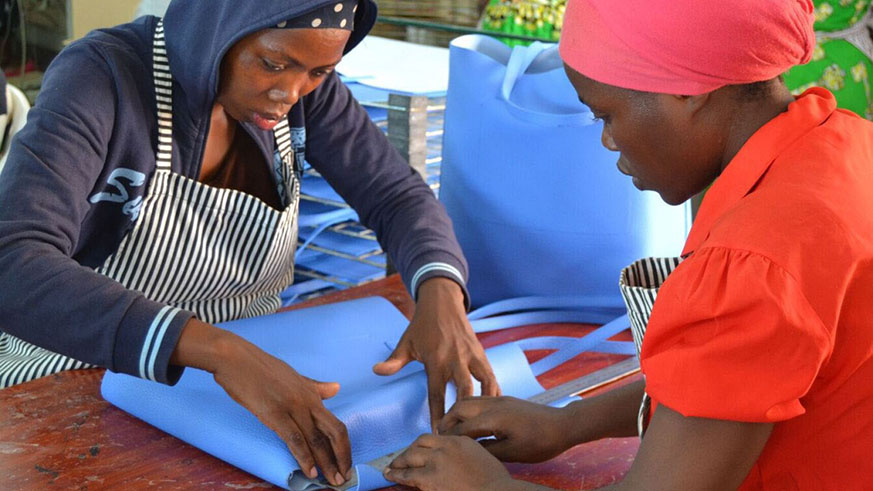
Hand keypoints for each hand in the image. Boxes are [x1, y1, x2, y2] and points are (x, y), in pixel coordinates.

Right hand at [171, 319, 351, 486]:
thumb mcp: (293, 376)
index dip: (344, 447)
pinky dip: (304, 457)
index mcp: (312, 394)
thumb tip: (336, 388)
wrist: (235, 357)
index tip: (345, 463)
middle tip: (343, 478)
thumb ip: (315, 387)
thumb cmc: (261, 367)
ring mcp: (292, 407)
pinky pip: (294, 439)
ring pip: (316, 440)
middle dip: (341, 458)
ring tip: (331, 481)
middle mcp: (307, 401)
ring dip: (326, 463)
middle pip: (334, 433)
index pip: (336, 424)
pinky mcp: (274, 414)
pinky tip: (310, 471)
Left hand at [372, 277, 499, 430]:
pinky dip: (495, 391)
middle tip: (462, 435)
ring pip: (485, 383)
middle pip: (465, 391)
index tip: (438, 433)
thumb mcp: (406, 342)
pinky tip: (496, 407)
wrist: (442, 302)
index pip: (437, 393)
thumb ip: (394, 361)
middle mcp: (456, 359)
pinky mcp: (482, 353)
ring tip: (485, 424)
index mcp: (436, 360)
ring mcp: (471, 355)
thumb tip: (376, 371)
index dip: (438, 415)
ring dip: (485, 404)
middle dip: (464, 414)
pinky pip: (491, 375)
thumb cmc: (422, 325)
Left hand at [384, 434, 516, 490]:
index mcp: (460, 440)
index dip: (424, 444)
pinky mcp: (429, 478)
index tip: (419, 451)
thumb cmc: (495, 483)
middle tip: (402, 459)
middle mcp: (446, 446)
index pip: (436, 437)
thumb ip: (465, 454)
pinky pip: (407, 475)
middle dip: (409, 451)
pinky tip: (389, 475)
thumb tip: (453, 462)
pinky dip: (396, 474)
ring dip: (398, 462)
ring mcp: (437, 461)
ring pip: (410, 456)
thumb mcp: (481, 458)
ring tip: (391, 467)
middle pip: (420, 443)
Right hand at [439, 396, 573, 462]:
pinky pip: (480, 400)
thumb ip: (488, 450)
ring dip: (457, 413)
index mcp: (494, 418)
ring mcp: (500, 400)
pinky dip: (468, 409)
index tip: (440, 446)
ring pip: (469, 400)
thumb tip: (470, 450)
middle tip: (440, 435)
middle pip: (460, 407)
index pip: (462, 427)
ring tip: (451, 428)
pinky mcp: (506, 400)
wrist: (563, 425)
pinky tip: (470, 420)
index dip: (450, 437)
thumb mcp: (513, 453)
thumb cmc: (541, 442)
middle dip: (448, 420)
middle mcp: (494, 404)